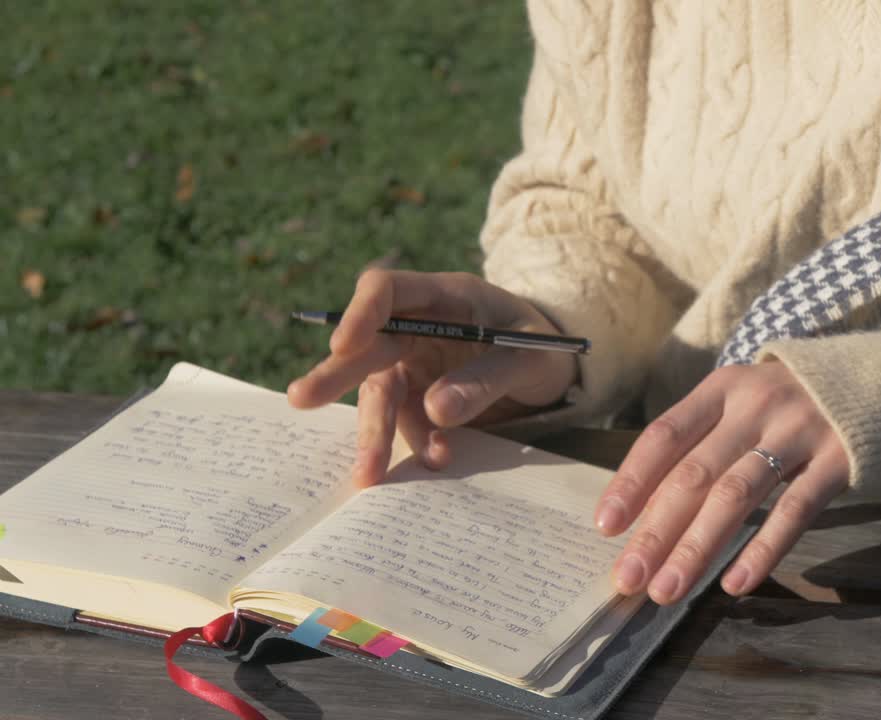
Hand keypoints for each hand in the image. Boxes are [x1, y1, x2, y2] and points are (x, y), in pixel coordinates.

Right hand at [287, 269, 575, 485]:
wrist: (556, 372)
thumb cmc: (545, 347)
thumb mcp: (533, 357)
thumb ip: (487, 378)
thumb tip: (436, 410)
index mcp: (445, 297)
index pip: (389, 290)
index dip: (362, 312)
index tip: (344, 344)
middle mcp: (420, 327)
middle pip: (370, 344)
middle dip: (338, 373)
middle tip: (302, 399)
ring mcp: (417, 364)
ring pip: (381, 394)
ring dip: (374, 432)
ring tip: (368, 472)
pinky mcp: (421, 399)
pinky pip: (406, 423)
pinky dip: (415, 444)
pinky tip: (436, 459)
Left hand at [595, 361, 848, 604]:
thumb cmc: (801, 404)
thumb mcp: (749, 404)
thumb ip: (707, 443)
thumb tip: (650, 510)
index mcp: (724, 388)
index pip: (665, 435)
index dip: (632, 481)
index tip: (606, 526)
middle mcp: (756, 405)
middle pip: (694, 473)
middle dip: (656, 530)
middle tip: (629, 577)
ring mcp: (800, 431)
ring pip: (736, 496)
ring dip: (696, 547)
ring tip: (669, 589)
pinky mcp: (839, 459)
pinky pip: (794, 511)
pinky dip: (763, 549)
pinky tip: (735, 583)